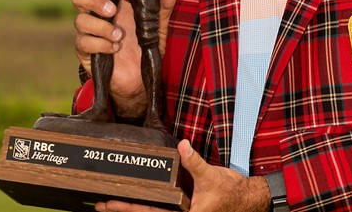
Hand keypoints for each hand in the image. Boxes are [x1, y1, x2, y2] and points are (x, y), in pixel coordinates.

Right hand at [67, 0, 178, 116]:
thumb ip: (163, 4)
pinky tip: (115, 48)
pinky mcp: (85, 51)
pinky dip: (100, 44)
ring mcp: (88, 33)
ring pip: (80, 21)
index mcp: (108, 2)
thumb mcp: (157, 24)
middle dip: (93, 0)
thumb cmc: (146, 45)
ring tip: (120, 36)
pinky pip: (84, 42)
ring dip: (101, 27)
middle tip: (113, 9)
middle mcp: (94, 14)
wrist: (141, 77)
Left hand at [95, 140, 269, 211]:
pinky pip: (161, 209)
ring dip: (133, 208)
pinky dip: (148, 205)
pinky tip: (137, 200)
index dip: (129, 209)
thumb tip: (182, 146)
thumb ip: (194, 161)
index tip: (111, 204)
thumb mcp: (212, 175)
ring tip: (111, 204)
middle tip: (101, 204)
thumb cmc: (232, 193)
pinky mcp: (185, 210)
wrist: (249, 200)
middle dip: (124, 210)